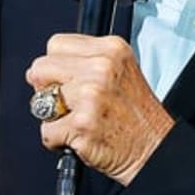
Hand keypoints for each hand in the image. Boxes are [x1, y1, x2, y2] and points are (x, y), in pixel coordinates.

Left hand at [26, 34, 173, 184]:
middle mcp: (101, 68)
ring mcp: (90, 96)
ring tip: (79, 121)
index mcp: (111, 50)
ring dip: (54, 118)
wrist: (155, 149)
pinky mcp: (82, 124)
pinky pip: (47, 131)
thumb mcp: (120, 72)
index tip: (68, 81)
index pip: (56, 45)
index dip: (56, 67)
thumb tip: (39, 71)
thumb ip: (85, 63)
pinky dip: (57, 141)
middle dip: (48, 90)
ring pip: (40, 101)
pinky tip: (80, 137)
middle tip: (72, 104)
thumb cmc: (137, 116)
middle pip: (41, 69)